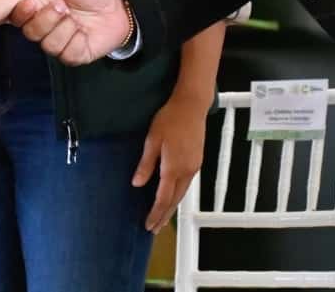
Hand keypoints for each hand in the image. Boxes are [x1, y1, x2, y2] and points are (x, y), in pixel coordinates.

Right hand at [7, 0, 129, 65]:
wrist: (121, 4)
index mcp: (40, 6)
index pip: (18, 15)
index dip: (20, 12)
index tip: (29, 3)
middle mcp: (46, 26)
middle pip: (30, 32)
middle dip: (45, 19)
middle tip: (60, 6)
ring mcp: (59, 42)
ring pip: (47, 44)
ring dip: (62, 28)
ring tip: (74, 17)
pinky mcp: (73, 55)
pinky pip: (65, 53)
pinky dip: (75, 40)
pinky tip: (83, 31)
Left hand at [133, 93, 208, 232]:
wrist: (192, 106)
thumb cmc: (169, 119)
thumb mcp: (153, 140)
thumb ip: (146, 164)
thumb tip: (137, 184)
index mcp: (173, 168)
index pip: (163, 198)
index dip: (155, 213)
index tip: (148, 225)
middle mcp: (186, 171)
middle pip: (174, 200)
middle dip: (164, 216)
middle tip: (154, 229)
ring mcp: (194, 167)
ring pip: (182, 193)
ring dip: (172, 207)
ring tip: (162, 218)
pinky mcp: (197, 161)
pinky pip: (186, 184)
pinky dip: (178, 195)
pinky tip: (172, 196)